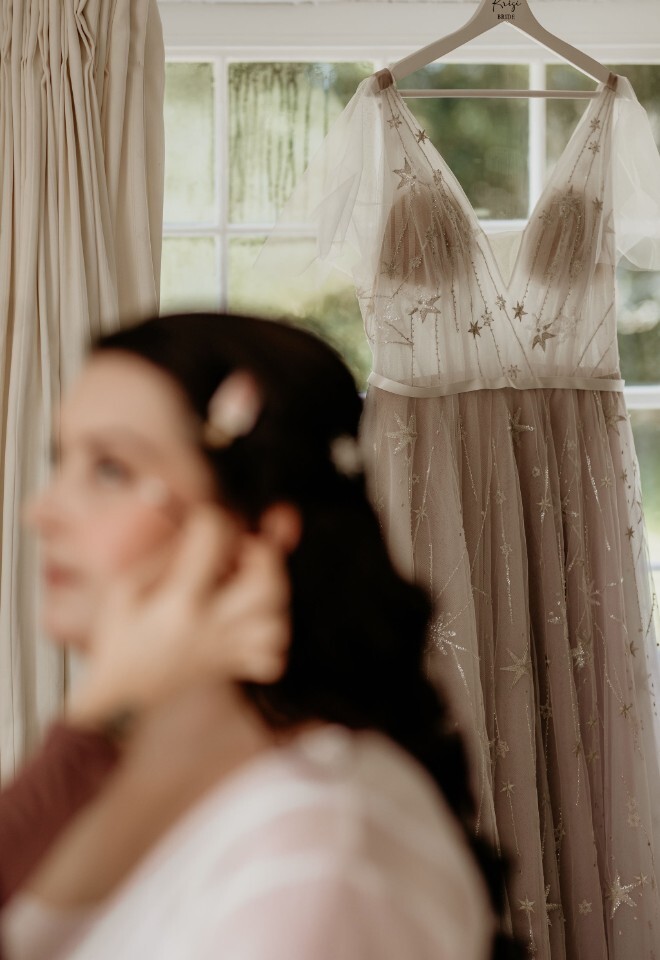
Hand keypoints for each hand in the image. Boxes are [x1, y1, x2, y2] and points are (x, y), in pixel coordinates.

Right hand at [66, 505, 291, 727]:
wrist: (121, 696)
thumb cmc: (119, 638)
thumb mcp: (125, 588)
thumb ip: (164, 556)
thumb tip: (198, 530)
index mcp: (179, 603)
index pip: (213, 542)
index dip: (212, 519)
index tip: (205, 519)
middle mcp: (210, 627)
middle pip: (266, 585)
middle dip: (264, 554)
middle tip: (245, 549)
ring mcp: (226, 650)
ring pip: (276, 623)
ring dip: (272, 596)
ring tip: (249, 585)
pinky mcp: (233, 668)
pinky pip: (273, 658)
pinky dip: (270, 636)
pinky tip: (250, 620)